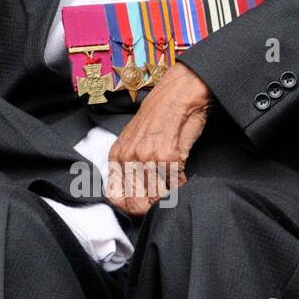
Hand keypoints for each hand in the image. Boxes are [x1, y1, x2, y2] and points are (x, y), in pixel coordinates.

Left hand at [106, 63, 210, 216]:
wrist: (179, 92)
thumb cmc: (159, 115)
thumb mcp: (133, 139)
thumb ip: (128, 165)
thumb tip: (131, 193)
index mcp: (117, 155)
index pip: (117, 197)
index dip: (131, 207)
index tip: (143, 204)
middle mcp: (129, 158)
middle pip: (136, 203)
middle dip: (151, 207)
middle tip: (161, 199)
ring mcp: (148, 158)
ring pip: (155, 197)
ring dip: (167, 196)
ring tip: (172, 184)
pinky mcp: (169, 157)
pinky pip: (175, 185)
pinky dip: (180, 184)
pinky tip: (181, 174)